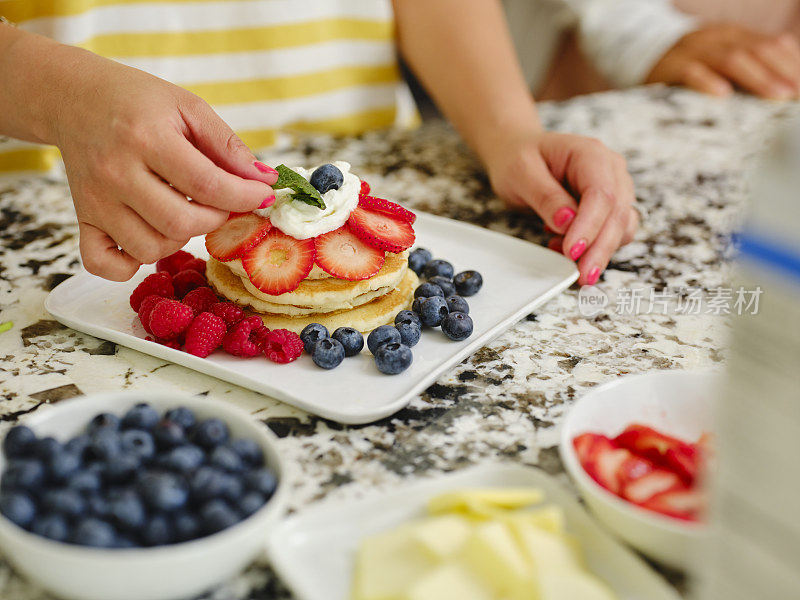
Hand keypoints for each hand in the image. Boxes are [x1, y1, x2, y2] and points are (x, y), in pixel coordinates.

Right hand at [48, 46, 277, 280]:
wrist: (76, 98)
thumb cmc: (140, 103)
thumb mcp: (189, 108)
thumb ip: (228, 146)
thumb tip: (265, 181)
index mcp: (145, 138)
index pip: (206, 184)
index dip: (244, 196)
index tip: (262, 194)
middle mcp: (115, 172)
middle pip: (180, 223)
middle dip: (215, 219)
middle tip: (219, 203)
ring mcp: (95, 201)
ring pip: (150, 248)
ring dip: (180, 239)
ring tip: (183, 211)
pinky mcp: (82, 219)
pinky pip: (105, 265)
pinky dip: (131, 264)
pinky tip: (149, 237)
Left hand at [486, 131, 637, 285]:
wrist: (517, 154)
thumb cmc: (518, 158)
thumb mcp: (521, 172)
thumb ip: (545, 197)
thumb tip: (567, 222)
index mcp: (590, 154)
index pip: (601, 194)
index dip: (589, 227)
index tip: (572, 251)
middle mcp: (609, 170)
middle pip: (618, 214)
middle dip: (600, 249)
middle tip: (582, 275)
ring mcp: (613, 188)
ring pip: (622, 227)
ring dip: (599, 251)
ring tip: (563, 257)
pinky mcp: (608, 208)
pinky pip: (612, 233)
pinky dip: (595, 248)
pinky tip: (566, 248)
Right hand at [647, 25, 799, 98]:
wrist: (638, 53)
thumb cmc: (686, 66)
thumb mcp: (718, 60)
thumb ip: (744, 68)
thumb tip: (781, 89)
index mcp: (733, 35)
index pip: (772, 43)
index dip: (792, 63)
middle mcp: (716, 37)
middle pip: (757, 49)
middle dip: (782, 71)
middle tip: (796, 94)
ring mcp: (693, 50)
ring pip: (730, 58)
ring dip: (757, 77)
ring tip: (776, 96)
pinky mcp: (669, 66)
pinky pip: (690, 72)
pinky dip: (707, 82)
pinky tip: (723, 95)